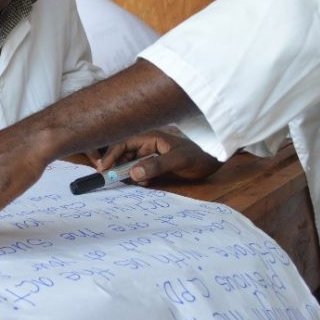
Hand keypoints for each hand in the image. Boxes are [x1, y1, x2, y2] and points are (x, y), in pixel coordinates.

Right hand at [96, 130, 220, 183]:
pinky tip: (148, 182)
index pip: (124, 143)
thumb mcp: (179, 161)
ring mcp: (151, 154)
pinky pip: (140, 171)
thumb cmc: (200, 156)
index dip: (111, 155)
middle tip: (115, 179)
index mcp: (151, 137)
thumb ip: (156, 166)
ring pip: (130, 164)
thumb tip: (133, 173)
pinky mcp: (156, 165)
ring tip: (142, 182)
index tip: (104, 169)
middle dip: (119, 166)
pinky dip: (139, 178)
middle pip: (124, 154)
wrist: (216, 161)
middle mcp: (148, 144)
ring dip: (130, 174)